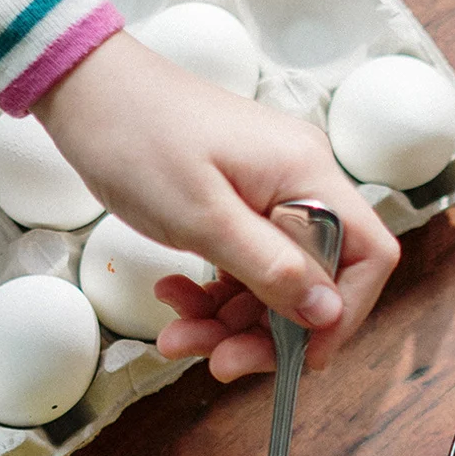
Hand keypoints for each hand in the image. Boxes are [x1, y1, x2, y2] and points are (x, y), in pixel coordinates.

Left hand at [34, 32, 399, 380]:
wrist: (86, 93)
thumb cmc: (139, 138)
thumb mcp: (204, 218)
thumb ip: (272, 270)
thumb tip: (329, 313)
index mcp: (307, 176)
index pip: (369, 255)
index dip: (344, 313)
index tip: (304, 357)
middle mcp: (299, 185)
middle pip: (315, 283)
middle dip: (267, 333)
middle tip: (218, 362)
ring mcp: (268, 196)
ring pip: (273, 287)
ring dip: (228, 324)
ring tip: (175, 335)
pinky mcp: (238, 207)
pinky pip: (243, 270)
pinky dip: (212, 298)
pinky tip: (174, 298)